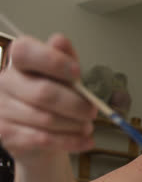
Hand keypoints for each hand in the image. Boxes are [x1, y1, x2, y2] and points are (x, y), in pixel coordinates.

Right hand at [0, 34, 96, 161]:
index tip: (77, 73)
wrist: (40, 136)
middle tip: (92, 112)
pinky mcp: (5, 133)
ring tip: (87, 127)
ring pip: (45, 119)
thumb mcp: (66, 77)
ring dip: (74, 125)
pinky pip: (42, 139)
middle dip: (76, 105)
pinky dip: (70, 141)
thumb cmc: (55, 100)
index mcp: (20, 61)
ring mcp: (1, 108)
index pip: (26, 52)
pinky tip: (85, 141)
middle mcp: (5, 81)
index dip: (53, 61)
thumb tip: (60, 40)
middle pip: (43, 92)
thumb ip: (66, 60)